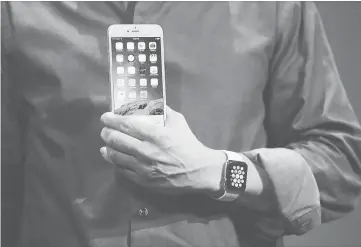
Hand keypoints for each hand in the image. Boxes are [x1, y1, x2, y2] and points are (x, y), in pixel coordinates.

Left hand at [100, 106, 225, 195]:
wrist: (198, 171)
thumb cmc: (189, 145)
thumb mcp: (179, 122)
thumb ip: (164, 111)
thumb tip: (151, 104)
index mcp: (155, 134)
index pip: (126, 125)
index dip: (112, 120)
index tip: (105, 117)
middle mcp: (146, 150)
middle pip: (117, 140)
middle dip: (107, 133)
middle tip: (104, 129)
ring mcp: (142, 167)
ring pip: (116, 156)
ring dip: (107, 148)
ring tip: (105, 144)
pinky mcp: (143, 180)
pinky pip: (123, 170)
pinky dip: (115, 162)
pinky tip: (113, 157)